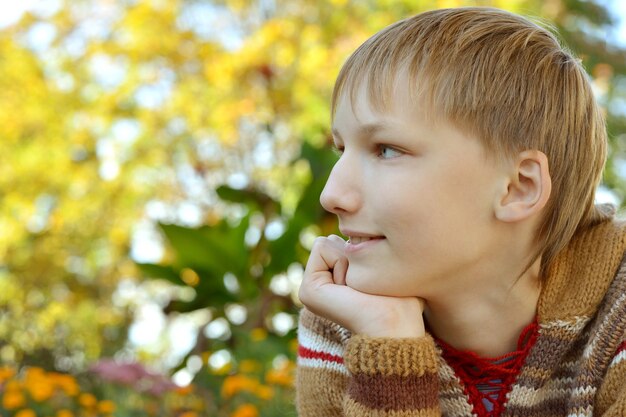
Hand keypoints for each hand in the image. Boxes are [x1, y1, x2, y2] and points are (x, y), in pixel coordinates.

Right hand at [298, 235, 425, 337]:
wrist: (393, 324)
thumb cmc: (401, 300)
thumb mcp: (385, 267)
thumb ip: (368, 249)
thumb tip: (352, 237)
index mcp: (334, 283)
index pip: (342, 241)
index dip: (363, 251)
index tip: (373, 281)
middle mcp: (320, 286)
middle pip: (333, 239)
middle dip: (354, 254)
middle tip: (365, 286)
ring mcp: (310, 289)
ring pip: (327, 241)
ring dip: (350, 260)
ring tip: (359, 289)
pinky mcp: (308, 290)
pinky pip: (321, 246)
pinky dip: (341, 261)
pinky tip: (349, 289)